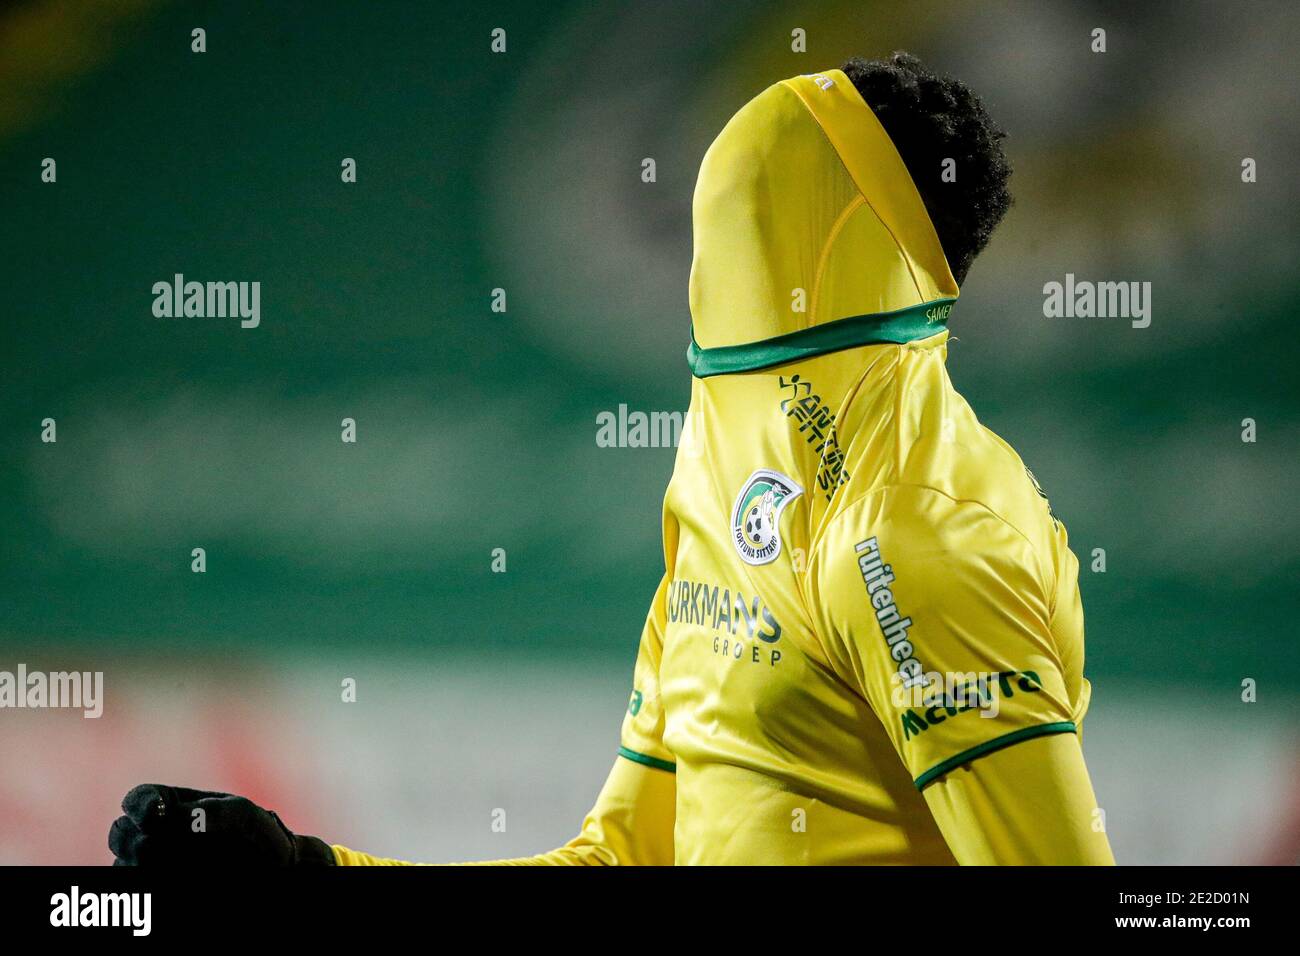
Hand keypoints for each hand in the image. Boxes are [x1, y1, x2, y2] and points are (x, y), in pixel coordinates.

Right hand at [108, 784, 334, 865]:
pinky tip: (183, 876)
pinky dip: (150, 881)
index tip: (154, 815)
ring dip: (146, 863)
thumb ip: (206, 811)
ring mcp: (150, 862)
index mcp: (171, 804)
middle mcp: (153, 832)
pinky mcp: (153, 886)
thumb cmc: (255, 834)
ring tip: (184, 864)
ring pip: (124, 864)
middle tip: (163, 846)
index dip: (139, 805)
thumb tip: (169, 816)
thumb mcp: (240, 813)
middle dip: (139, 839)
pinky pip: (135, 888)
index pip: (138, 799)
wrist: (269, 870)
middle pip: (121, 834)